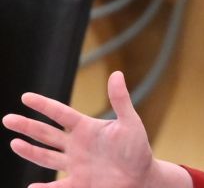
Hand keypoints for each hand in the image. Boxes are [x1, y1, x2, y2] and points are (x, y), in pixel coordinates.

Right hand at [2, 71, 176, 187]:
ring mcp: (75, 164)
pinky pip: (57, 186)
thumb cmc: (137, 147)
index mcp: (86, 128)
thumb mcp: (130, 122)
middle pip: (46, 133)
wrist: (142, 176)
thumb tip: (116, 74)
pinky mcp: (78, 183)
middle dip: (27, 126)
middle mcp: (76, 145)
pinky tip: (32, 187)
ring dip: (30, 151)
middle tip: (7, 119)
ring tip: (14, 143)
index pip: (61, 114)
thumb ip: (121, 100)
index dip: (44, 105)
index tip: (25, 97)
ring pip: (46, 156)